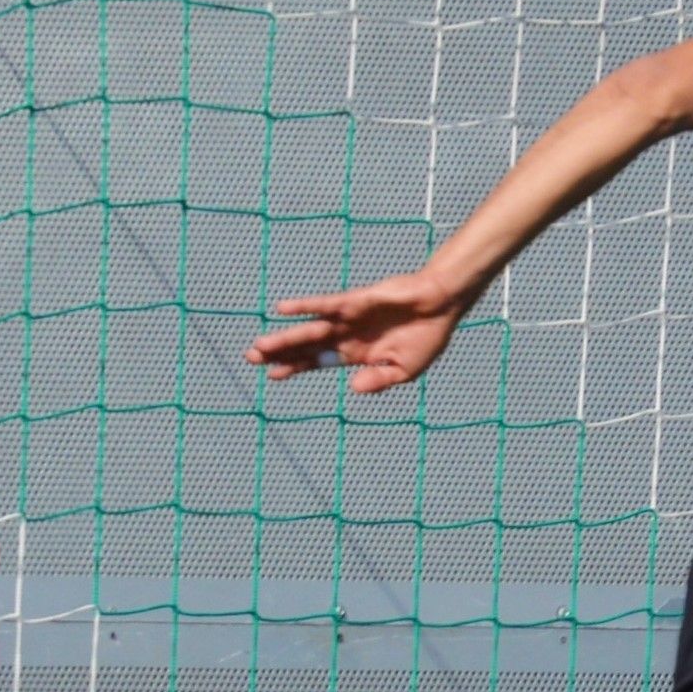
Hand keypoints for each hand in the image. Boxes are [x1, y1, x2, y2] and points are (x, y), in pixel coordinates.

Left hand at [251, 271, 466, 393]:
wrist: (443, 306)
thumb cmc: (426, 337)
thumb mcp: (405, 370)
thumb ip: (379, 380)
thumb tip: (353, 389)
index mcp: (357, 353)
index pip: (318, 361)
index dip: (296, 367)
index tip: (273, 376)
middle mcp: (347, 335)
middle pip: (306, 347)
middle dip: (279, 353)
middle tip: (249, 358)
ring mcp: (350, 318)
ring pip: (310, 330)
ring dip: (285, 338)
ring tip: (259, 347)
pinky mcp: (357, 302)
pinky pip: (326, 305)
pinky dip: (306, 307)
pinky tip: (283, 309)